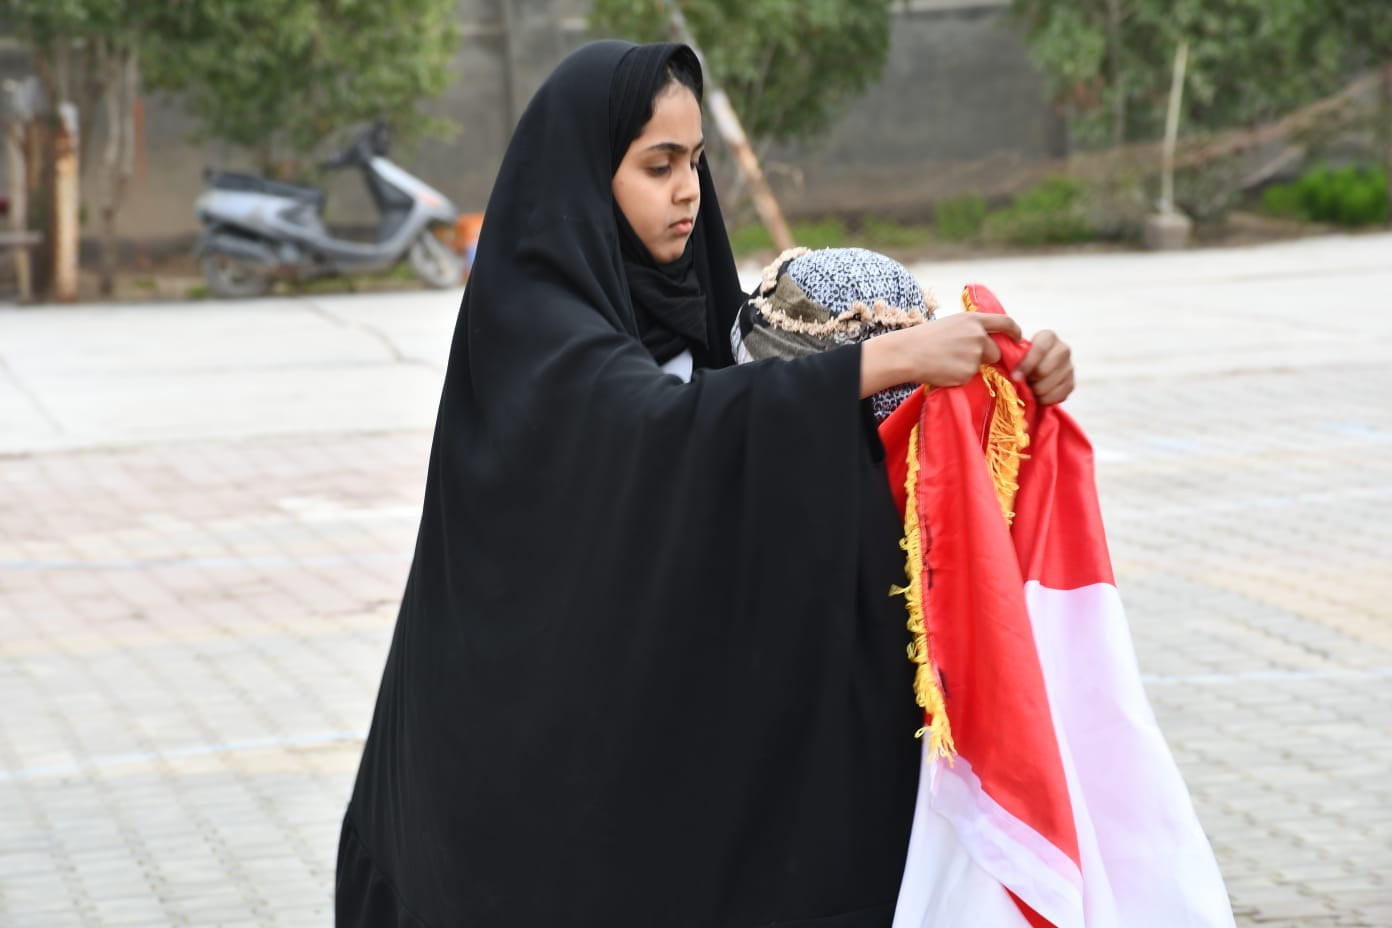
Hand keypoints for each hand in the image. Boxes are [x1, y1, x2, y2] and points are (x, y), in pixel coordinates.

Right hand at [861, 312, 1021, 397]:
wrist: (907, 353)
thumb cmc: (925, 338)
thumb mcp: (951, 324)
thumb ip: (972, 329)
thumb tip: (988, 341)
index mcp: (974, 320)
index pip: (1006, 323)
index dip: (1015, 331)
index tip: (1018, 338)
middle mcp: (978, 336)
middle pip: (995, 351)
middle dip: (985, 357)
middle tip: (962, 357)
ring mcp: (974, 356)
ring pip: (982, 366)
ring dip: (970, 367)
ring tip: (947, 361)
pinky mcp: (967, 373)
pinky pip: (970, 378)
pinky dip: (959, 377)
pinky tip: (943, 370)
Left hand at [1012, 330, 1073, 404]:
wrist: (1037, 367)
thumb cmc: (1023, 358)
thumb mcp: (1018, 352)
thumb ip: (1015, 358)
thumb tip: (1014, 376)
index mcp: (1048, 337)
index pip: (1039, 350)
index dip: (1026, 365)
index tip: (1015, 377)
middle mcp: (1063, 349)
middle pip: (1043, 371)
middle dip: (1029, 380)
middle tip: (1022, 382)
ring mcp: (1070, 367)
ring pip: (1048, 386)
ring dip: (1035, 391)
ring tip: (1029, 387)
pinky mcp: (1071, 383)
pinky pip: (1056, 397)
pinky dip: (1044, 399)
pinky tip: (1038, 395)